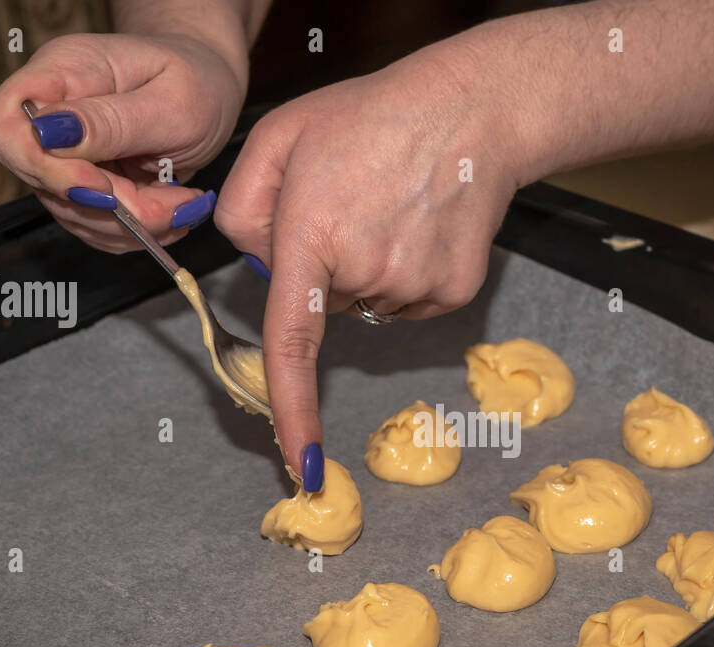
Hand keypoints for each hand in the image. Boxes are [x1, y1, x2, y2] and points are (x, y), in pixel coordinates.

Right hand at [0, 31, 246, 250]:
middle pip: (44, 185)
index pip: (5, 133)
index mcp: (59, 75)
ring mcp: (63, 156)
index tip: (105, 189)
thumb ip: (112, 120)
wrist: (208, 86)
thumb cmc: (194, 79)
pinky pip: (97, 226)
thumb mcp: (170, 99)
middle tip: (176, 204)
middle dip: (112, 210)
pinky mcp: (84, 186)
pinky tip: (173, 213)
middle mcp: (50, 117)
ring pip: (74, 215)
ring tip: (184, 204)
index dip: (45, 171)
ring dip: (132, 226)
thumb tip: (49, 134)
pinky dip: (137, 232)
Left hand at [215, 43, 521, 489]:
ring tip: (389, 205)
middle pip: (324, 306)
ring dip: (367, 268)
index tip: (302, 467)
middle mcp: (367, 272)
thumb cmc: (369, 118)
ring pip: (367, 305)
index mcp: (313, 234)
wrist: (472, 112)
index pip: (291, 343)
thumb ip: (241, 209)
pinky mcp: (453, 291)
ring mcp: (417, 287)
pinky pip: (408, 303)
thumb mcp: (277, 137)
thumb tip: (262, 273)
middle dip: (322, 268)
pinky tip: (419, 224)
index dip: (293, 412)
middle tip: (349, 203)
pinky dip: (405, 274)